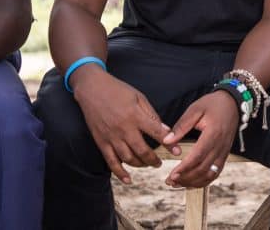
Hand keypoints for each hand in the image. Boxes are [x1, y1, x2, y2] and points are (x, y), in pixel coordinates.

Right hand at [72, 68, 173, 183]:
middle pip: (142, 150)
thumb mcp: (139, 97)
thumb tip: (166, 131)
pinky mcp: (101, 142)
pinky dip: (119, 173)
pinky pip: (111, 161)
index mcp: (135, 115)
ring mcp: (111, 137)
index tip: (177, 152)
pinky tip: (128, 179)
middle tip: (160, 163)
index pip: (156, 133)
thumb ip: (152, 115)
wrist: (92, 89)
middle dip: (153, 160)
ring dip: (140, 165)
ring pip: (128, 158)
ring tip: (147, 164)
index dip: (169, 144)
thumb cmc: (118, 90)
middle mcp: (123, 128)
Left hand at [163, 90, 239, 188]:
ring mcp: (224, 152)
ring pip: (210, 174)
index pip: (198, 156)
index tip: (172, 175)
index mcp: (213, 133)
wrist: (233, 103)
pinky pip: (215, 172)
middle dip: (186, 178)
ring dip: (194, 182)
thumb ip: (181, 126)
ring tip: (178, 183)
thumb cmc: (213, 104)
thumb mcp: (195, 109)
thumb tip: (167, 140)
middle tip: (170, 181)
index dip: (184, 168)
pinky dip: (204, 181)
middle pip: (203, 169)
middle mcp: (220, 146)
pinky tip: (192, 182)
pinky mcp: (224, 154)